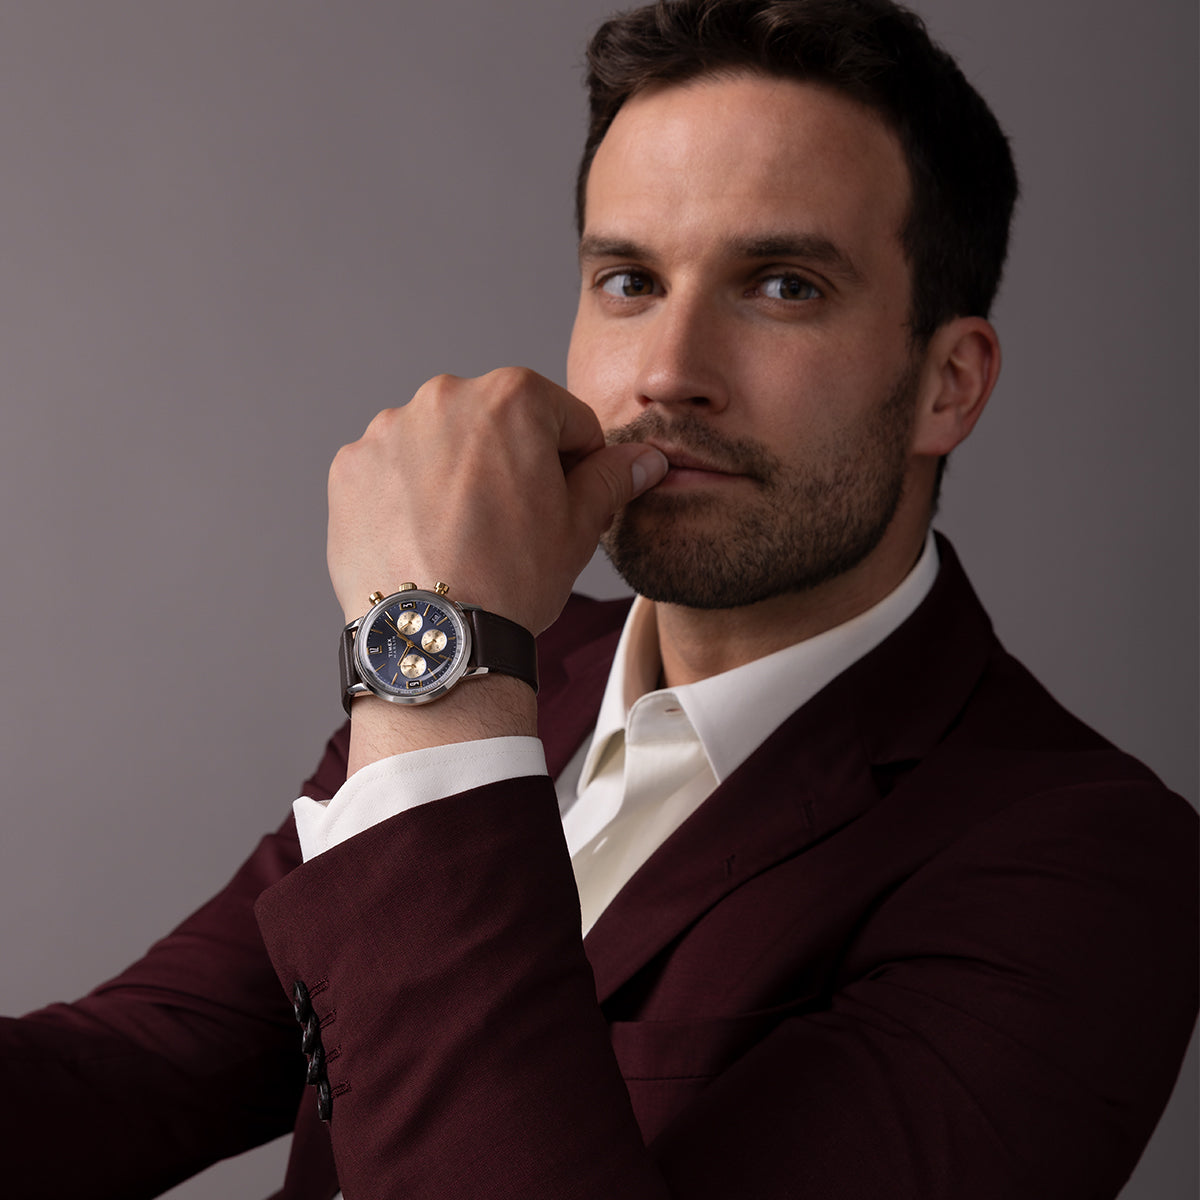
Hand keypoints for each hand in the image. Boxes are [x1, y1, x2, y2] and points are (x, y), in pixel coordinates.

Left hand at [327, 367, 666, 635]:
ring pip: (440, 443)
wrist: (438, 637)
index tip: (565, 499)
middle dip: (510, 462)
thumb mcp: (579, 526)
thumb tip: (643, 460)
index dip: (576, 462)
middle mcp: (443, 397)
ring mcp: (388, 430)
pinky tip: (424, 537)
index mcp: (511, 397)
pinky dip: (408, 495)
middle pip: (496, 423)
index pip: (564, 417)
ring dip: (455, 474)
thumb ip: (611, 477)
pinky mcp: (350, 466)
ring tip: (464, 535)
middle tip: (513, 523)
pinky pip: (392, 469)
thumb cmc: (511, 581)